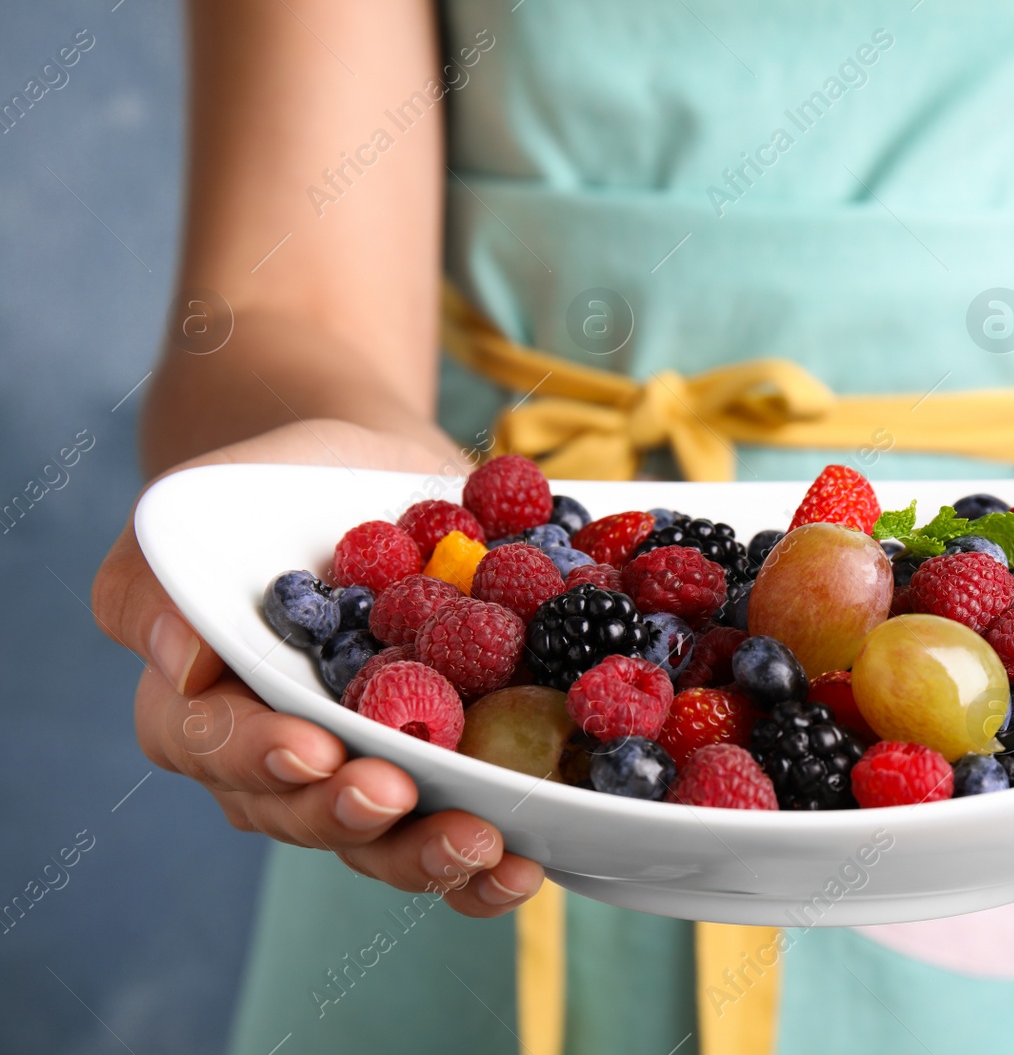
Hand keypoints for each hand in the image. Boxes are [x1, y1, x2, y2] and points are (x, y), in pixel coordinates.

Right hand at [93, 419, 543, 915]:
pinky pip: (456, 833)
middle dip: (353, 815)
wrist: (369, 471)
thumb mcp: (197, 509)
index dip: (259, 757)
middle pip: (301, 813)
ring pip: (382, 844)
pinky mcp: (441, 772)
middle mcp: (280, 758)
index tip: (315, 749)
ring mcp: (366, 773)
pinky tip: (527, 866)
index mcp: (206, 702)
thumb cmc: (268, 486)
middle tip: (399, 797)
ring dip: (431, 856)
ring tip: (486, 848)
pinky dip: (489, 868)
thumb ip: (159, 582)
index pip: (212, 746)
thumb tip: (181, 667)